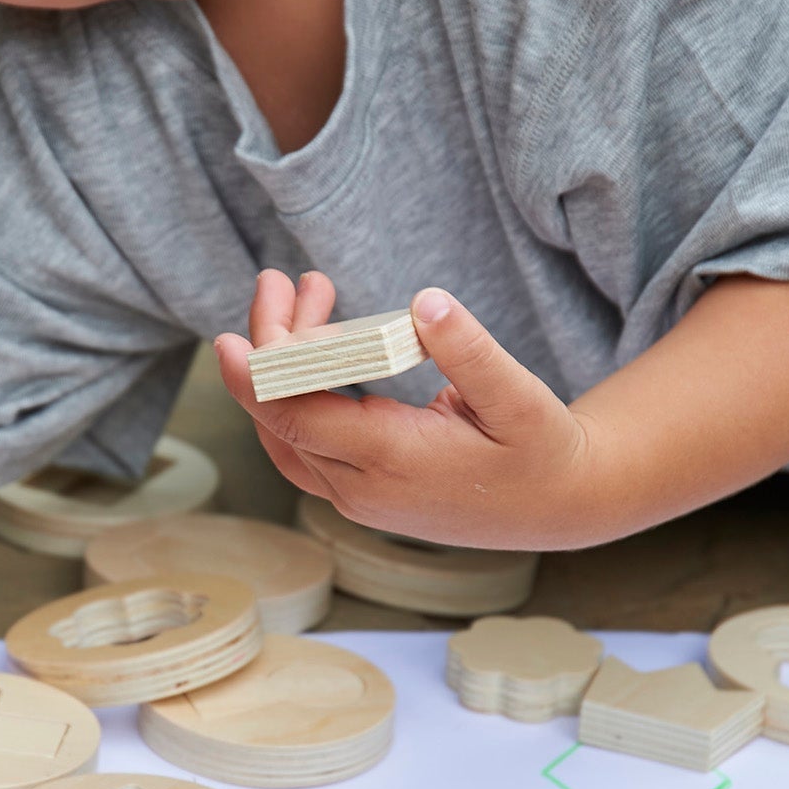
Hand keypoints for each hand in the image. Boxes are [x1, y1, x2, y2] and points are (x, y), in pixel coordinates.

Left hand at [213, 272, 602, 548]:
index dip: (254, 379)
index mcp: (395, 460)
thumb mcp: (520, 398)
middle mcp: (363, 487)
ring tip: (309, 294)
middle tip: (281, 282)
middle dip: (268, 347)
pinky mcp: (362, 490)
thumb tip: (426, 303)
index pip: (297, 419)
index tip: (229, 336)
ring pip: (288, 431)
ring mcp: (358, 494)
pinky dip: (300, 391)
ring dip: (282, 366)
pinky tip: (319, 342)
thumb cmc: (541, 449)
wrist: (559, 506)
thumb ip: (471, 352)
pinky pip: (307, 442)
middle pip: (280, 418)